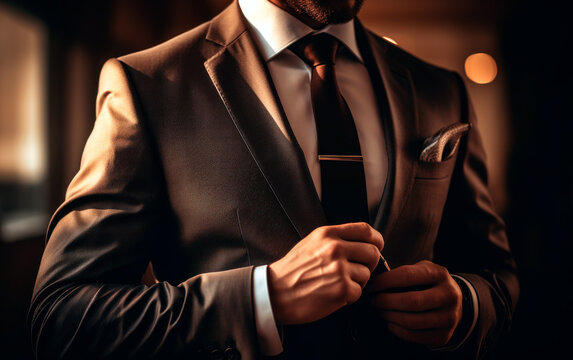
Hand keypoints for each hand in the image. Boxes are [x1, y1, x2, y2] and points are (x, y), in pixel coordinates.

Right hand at [268, 222, 383, 324]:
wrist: (275, 292)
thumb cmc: (293, 270)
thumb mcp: (311, 243)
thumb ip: (335, 239)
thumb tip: (362, 242)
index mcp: (328, 234)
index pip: (365, 230)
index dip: (376, 240)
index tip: (376, 247)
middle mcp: (335, 248)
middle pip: (373, 252)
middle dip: (369, 264)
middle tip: (357, 271)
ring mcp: (339, 268)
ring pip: (366, 274)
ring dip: (357, 282)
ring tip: (337, 284)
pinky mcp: (341, 289)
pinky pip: (359, 292)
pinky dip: (349, 297)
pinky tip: (333, 294)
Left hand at [367, 260, 462, 346]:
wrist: (455, 302)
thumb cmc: (428, 284)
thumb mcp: (420, 270)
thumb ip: (402, 274)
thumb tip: (373, 283)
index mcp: (439, 274)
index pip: (407, 276)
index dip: (384, 282)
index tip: (371, 286)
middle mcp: (449, 295)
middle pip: (410, 301)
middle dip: (385, 301)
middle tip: (372, 301)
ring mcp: (449, 317)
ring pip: (411, 321)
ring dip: (389, 316)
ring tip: (380, 311)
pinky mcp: (444, 335)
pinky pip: (414, 336)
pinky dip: (397, 330)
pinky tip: (390, 323)